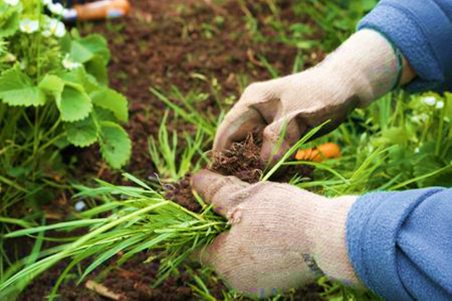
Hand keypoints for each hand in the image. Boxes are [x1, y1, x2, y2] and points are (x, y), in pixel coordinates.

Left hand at [191, 170, 361, 297]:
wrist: (332, 238)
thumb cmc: (284, 215)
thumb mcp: (244, 196)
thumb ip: (215, 191)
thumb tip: (194, 180)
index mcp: (223, 263)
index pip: (195, 245)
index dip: (196, 223)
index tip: (206, 205)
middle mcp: (237, 281)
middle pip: (218, 250)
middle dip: (222, 226)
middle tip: (235, 202)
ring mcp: (260, 285)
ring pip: (240, 255)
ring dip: (243, 235)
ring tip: (257, 212)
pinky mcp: (280, 283)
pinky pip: (260, 261)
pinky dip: (260, 245)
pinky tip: (273, 227)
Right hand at [214, 29, 400, 165]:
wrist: (346, 85)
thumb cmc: (323, 94)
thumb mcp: (299, 116)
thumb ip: (278, 139)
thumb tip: (262, 167)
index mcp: (251, 102)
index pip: (226, 132)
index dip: (222, 156)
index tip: (223, 180)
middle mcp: (254, 113)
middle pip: (238, 144)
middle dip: (242, 165)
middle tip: (249, 186)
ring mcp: (266, 122)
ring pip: (254, 151)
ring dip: (259, 166)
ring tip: (266, 183)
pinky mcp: (279, 132)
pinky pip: (269, 152)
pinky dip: (273, 164)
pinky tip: (281, 175)